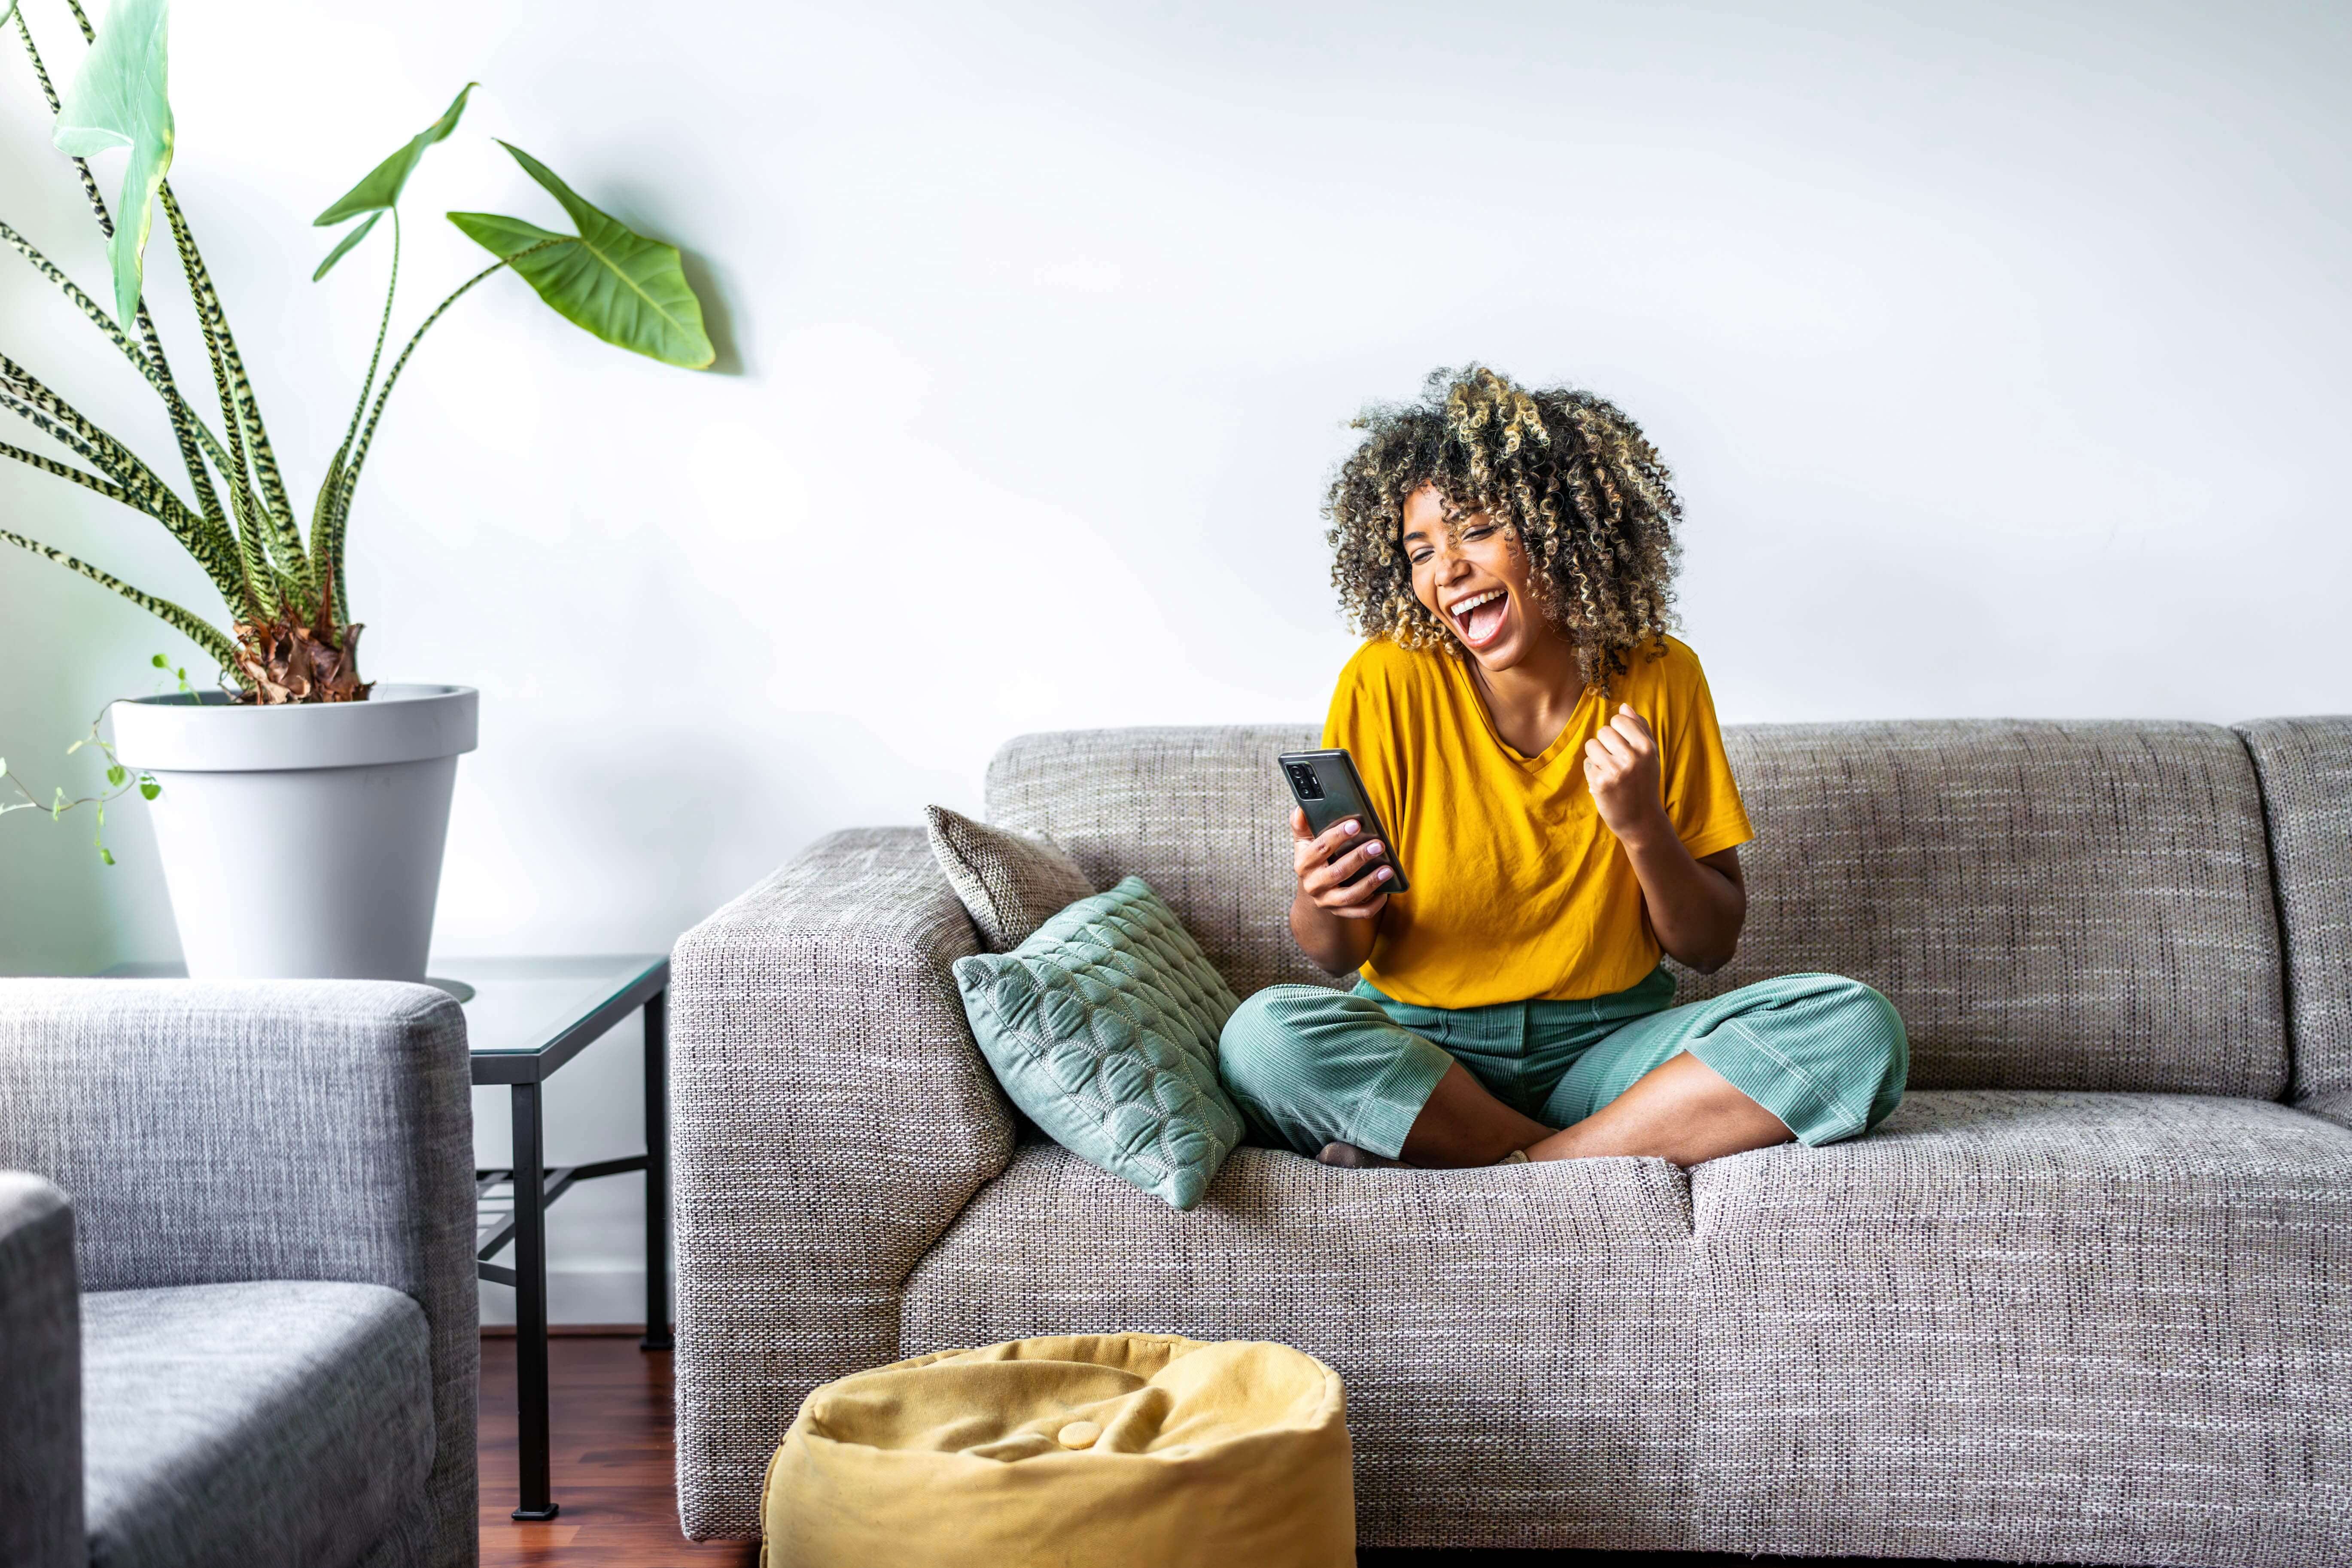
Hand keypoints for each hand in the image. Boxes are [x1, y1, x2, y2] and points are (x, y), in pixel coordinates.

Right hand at [1291, 807, 1391, 919]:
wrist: (1313, 890)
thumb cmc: (1314, 859)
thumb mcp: (1304, 843)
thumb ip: (1301, 825)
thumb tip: (1300, 809)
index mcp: (1303, 864)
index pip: (1320, 848)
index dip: (1338, 836)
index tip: (1356, 824)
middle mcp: (1313, 885)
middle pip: (1338, 872)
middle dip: (1359, 857)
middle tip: (1379, 844)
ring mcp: (1327, 901)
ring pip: (1350, 896)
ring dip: (1370, 882)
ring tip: (1388, 869)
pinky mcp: (1340, 913)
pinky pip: (1359, 912)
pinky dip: (1374, 904)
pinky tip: (1385, 893)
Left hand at [1583, 704, 1668, 845]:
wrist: (1640, 820)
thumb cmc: (1644, 783)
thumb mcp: (1650, 755)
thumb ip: (1640, 728)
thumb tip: (1624, 706)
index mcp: (1646, 747)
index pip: (1619, 719)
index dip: (1618, 731)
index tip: (1624, 746)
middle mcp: (1632, 757)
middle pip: (1603, 731)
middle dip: (1606, 744)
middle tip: (1617, 761)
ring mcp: (1615, 770)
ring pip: (1592, 745)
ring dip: (1597, 757)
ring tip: (1610, 771)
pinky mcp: (1600, 783)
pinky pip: (1587, 763)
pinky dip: (1593, 772)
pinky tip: (1606, 783)